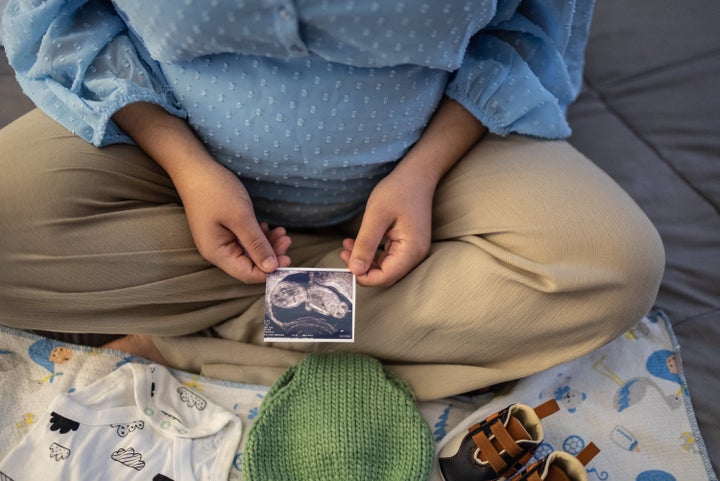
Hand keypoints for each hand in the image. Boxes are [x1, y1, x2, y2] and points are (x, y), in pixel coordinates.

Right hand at [112, 102, 291, 283]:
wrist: (195, 167)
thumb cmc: (216, 191)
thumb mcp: (241, 217)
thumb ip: (256, 244)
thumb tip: (272, 268)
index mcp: (217, 252)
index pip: (247, 274)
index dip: (269, 271)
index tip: (288, 258)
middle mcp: (217, 251)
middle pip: (250, 264)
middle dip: (271, 255)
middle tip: (287, 240)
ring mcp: (220, 240)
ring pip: (249, 251)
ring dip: (267, 244)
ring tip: (281, 231)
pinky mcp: (225, 230)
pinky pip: (245, 240)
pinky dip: (258, 235)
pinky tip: (266, 226)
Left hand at [340, 169, 433, 286]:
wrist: (416, 175)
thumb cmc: (397, 191)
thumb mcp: (376, 217)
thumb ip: (365, 245)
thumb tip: (355, 270)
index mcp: (411, 250)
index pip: (385, 278)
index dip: (363, 276)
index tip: (345, 261)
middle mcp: (416, 255)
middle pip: (386, 275)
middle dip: (362, 268)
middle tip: (343, 251)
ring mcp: (413, 250)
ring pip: (385, 267)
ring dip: (365, 260)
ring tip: (346, 245)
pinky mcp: (408, 244)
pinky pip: (388, 257)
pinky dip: (372, 253)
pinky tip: (357, 242)